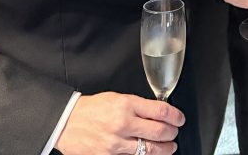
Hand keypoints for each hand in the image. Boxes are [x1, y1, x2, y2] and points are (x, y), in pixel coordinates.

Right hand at [55, 92, 184, 154]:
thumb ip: (138, 106)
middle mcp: (123, 123)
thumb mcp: (117, 98)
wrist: (67, 122)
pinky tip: (150, 153)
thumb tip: (159, 113)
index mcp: (126, 104)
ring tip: (169, 147)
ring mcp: (116, 143)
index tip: (180, 119)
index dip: (176, 116)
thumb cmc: (92, 108)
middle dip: (172, 134)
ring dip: (164, 149)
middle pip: (160, 132)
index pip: (161, 111)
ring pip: (149, 150)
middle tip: (175, 133)